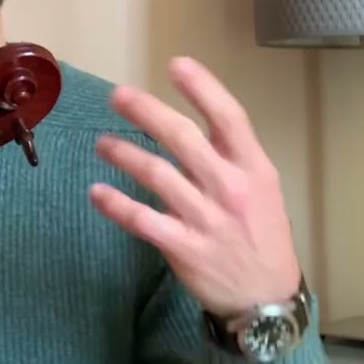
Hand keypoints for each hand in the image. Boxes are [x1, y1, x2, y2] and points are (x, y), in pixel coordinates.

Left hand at [89, 56, 301, 317]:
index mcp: (252, 168)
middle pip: (182, 137)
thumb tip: (191, 123)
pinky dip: (116, 205)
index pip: (228, 118)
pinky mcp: (184, 248)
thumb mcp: (262, 188)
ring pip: (157, 174)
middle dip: (146, 111)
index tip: (176, 64)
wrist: (267, 298)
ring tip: (102, 143)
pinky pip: (142, 220)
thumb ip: (231, 156)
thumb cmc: (261, 235)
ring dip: (124, 154)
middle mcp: (229, 187)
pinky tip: (97, 192)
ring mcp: (206, 219)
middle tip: (118, 96)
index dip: (203, 87)